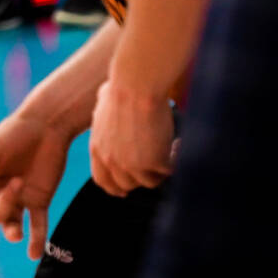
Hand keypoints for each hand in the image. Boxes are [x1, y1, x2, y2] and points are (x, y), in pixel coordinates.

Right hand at [0, 112, 71, 259]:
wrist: (46, 125)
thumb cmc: (12, 134)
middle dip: (3, 204)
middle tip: (17, 183)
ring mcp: (20, 199)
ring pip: (13, 225)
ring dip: (13, 233)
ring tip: (17, 235)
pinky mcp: (40, 199)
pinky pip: (37, 225)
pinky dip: (37, 239)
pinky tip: (34, 255)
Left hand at [88, 81, 173, 196]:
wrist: (136, 86)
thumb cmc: (122, 86)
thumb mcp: (102, 102)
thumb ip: (104, 109)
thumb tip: (105, 96)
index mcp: (97, 149)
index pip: (102, 179)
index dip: (114, 187)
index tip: (123, 191)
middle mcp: (112, 161)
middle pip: (126, 185)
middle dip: (142, 178)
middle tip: (156, 167)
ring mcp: (132, 164)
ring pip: (149, 182)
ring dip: (161, 171)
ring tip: (170, 153)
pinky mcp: (153, 161)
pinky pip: (168, 172)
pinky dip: (176, 161)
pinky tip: (180, 144)